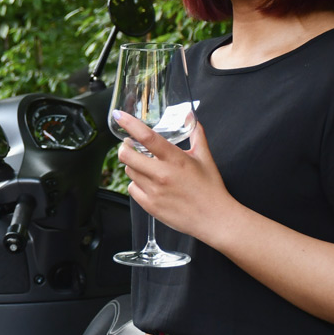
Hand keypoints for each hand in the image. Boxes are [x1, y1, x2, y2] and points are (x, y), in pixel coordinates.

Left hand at [114, 111, 232, 242]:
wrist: (214, 219)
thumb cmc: (210, 188)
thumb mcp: (205, 158)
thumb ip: (197, 135)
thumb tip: (191, 116)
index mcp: (175, 159)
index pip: (147, 137)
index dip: (130, 124)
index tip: (119, 116)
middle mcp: (161, 174)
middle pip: (127, 156)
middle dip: (124, 148)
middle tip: (128, 146)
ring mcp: (154, 191)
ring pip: (129, 171)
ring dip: (133, 166)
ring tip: (146, 167)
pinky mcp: (150, 206)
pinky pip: (132, 189)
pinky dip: (137, 184)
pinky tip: (148, 183)